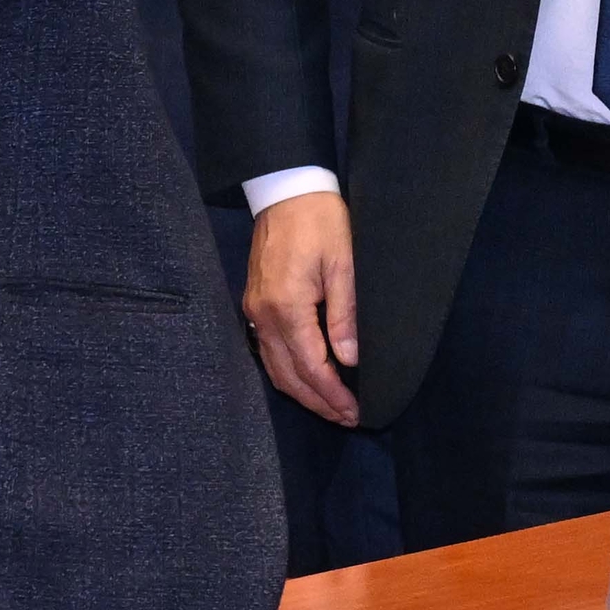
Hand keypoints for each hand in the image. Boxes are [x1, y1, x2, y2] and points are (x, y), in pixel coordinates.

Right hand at [244, 192, 361, 426]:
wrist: (286, 190)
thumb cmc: (321, 222)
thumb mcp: (344, 264)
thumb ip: (345, 314)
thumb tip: (350, 359)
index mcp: (287, 306)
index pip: (310, 366)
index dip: (333, 395)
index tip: (355, 412)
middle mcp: (264, 314)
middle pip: (288, 375)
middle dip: (318, 402)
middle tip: (346, 418)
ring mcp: (255, 309)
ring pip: (274, 367)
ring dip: (301, 391)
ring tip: (329, 406)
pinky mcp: (254, 302)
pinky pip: (267, 350)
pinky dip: (287, 372)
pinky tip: (305, 378)